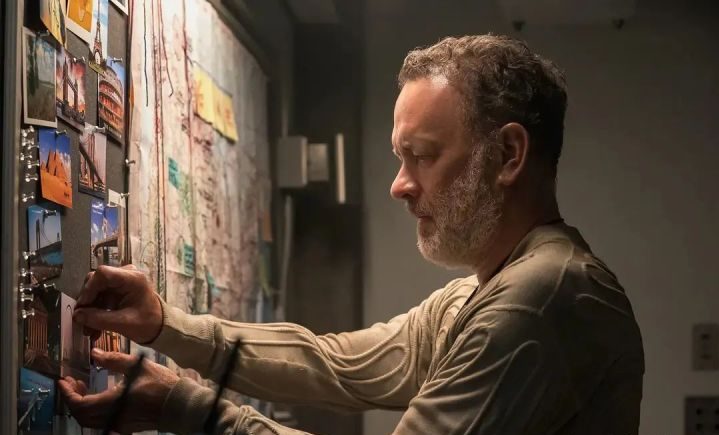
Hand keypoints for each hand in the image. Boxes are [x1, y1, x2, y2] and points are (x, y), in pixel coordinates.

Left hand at [58, 349, 178, 433]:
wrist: (179, 404)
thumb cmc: (161, 385)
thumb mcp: (137, 366)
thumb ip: (113, 360)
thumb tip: (94, 354)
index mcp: (113, 403)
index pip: (80, 404)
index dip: (68, 393)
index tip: (63, 380)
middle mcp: (112, 418)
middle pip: (81, 415)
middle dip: (72, 398)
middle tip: (71, 382)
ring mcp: (118, 425)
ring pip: (89, 420)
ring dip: (81, 404)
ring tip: (83, 386)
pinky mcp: (125, 426)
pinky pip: (101, 421)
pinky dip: (93, 409)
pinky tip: (98, 395)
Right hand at [74, 265, 162, 343]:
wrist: (160, 327)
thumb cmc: (148, 323)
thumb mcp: (123, 323)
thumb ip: (98, 319)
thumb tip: (77, 315)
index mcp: (132, 278)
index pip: (103, 273)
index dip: (89, 289)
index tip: (83, 306)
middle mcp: (126, 275)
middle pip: (96, 281)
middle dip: (88, 302)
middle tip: (81, 321)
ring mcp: (121, 282)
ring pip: (95, 291)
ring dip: (90, 310)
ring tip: (88, 330)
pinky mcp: (117, 290)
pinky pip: (100, 297)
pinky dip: (96, 312)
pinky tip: (93, 328)